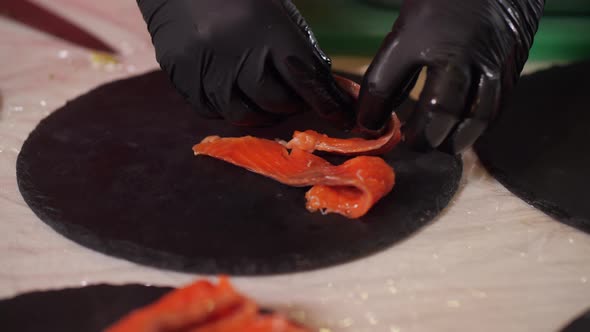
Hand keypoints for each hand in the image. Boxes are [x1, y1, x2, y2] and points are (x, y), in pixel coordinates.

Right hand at [137, 0, 353, 126]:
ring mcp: (206, 69)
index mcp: (266, 28)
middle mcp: (236, 52)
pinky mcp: (183, 79)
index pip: (305, 78)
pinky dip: (230, 109)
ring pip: (243, 115)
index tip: (342, 118)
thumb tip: (324, 87)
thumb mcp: (276, 11)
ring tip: (265, 99)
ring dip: (262, 114)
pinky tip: (235, 93)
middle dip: (291, 105)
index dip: (327, 103)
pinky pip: (213, 112)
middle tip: (294, 98)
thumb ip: (299, 47)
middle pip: (274, 102)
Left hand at [357, 0, 544, 152]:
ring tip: (439, 145)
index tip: (368, 125)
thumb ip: (396, 62)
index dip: (372, 112)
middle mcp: (456, 49)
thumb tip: (381, 108)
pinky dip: (480, 124)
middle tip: (410, 144)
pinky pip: (498, 104)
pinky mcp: (512, 63)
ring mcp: (489, 59)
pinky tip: (467, 129)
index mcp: (419, 32)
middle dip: (423, 136)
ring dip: (455, 138)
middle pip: (438, 109)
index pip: (384, 83)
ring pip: (475, 115)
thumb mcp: (409, 18)